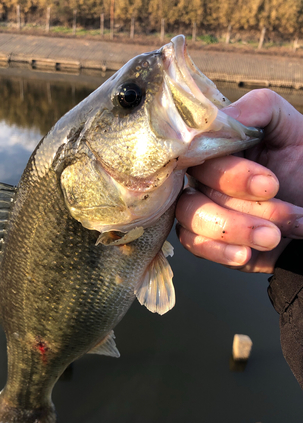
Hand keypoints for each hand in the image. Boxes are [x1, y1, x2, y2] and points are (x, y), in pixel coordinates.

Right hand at [175, 89, 302, 272]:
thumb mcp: (291, 129)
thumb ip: (257, 109)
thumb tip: (215, 120)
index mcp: (219, 147)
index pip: (198, 153)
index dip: (228, 172)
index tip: (268, 184)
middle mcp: (204, 176)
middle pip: (191, 188)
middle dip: (240, 203)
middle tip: (279, 206)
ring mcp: (203, 207)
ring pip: (190, 216)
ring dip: (234, 229)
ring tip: (273, 236)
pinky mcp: (206, 239)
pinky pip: (195, 245)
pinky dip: (220, 251)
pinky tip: (247, 253)